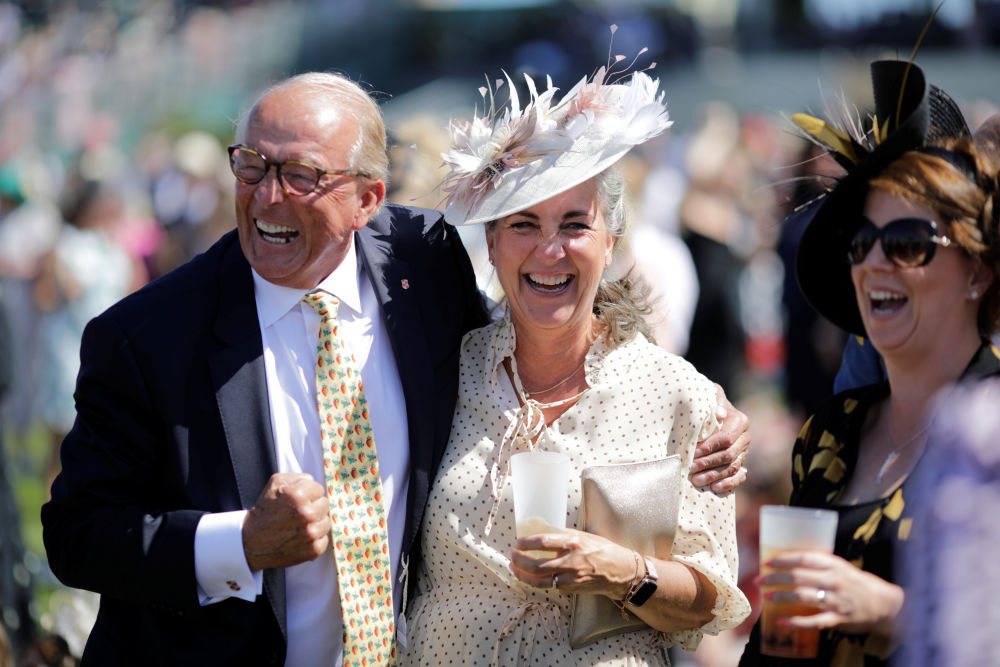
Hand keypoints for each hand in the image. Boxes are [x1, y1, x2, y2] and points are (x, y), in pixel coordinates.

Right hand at [242, 473, 330, 570]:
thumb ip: (298, 477)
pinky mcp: (313, 549)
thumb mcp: (275, 483)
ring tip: (298, 526)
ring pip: (326, 522)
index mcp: (298, 494)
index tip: (298, 500)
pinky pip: (323, 539)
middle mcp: (306, 513)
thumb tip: (313, 481)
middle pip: (325, 505)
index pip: (319, 489)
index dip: (308, 494)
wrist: (251, 542)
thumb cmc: (264, 511)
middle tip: (297, 513)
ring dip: (315, 523)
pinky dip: (314, 540)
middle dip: (313, 507)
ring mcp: (311, 533)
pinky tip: (300, 538)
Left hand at [509, 528, 635, 599]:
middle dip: (519, 561)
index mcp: (573, 543)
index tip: (517, 542)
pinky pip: (550, 585)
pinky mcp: (572, 588)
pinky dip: (537, 581)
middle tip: (512, 555)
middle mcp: (571, 561)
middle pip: (537, 564)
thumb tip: (544, 530)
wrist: (621, 571)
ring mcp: (571, 577)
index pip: (543, 542)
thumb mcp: (585, 536)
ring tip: (514, 568)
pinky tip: (530, 576)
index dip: (526, 543)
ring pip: (540, 580)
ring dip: (523, 575)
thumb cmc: (603, 550)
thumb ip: (565, 535)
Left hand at [691, 384, 749, 492]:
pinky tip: (715, 488)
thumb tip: (720, 414)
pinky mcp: (741, 464)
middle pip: (728, 455)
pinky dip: (728, 484)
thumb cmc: (708, 403)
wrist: (711, 413)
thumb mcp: (710, 395)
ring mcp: (744, 452)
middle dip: (709, 463)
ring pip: (732, 468)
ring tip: (697, 480)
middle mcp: (745, 438)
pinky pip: (739, 477)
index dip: (709, 447)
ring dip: (714, 476)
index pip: (725, 438)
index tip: (693, 453)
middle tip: (691, 468)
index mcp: (740, 421)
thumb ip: (715, 400)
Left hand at [757, 550, 903, 637]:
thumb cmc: (856, 582)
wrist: (885, 603)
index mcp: (834, 564)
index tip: (767, 562)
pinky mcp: (839, 618)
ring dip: (782, 596)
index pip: (804, 558)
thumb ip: (819, 563)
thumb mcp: (841, 566)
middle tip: (759, 580)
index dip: (784, 559)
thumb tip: (787, 559)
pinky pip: (815, 621)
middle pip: (799, 577)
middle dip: (776, 578)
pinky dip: (797, 622)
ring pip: (804, 597)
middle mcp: (835, 581)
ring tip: (767, 596)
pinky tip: (782, 621)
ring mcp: (837, 601)